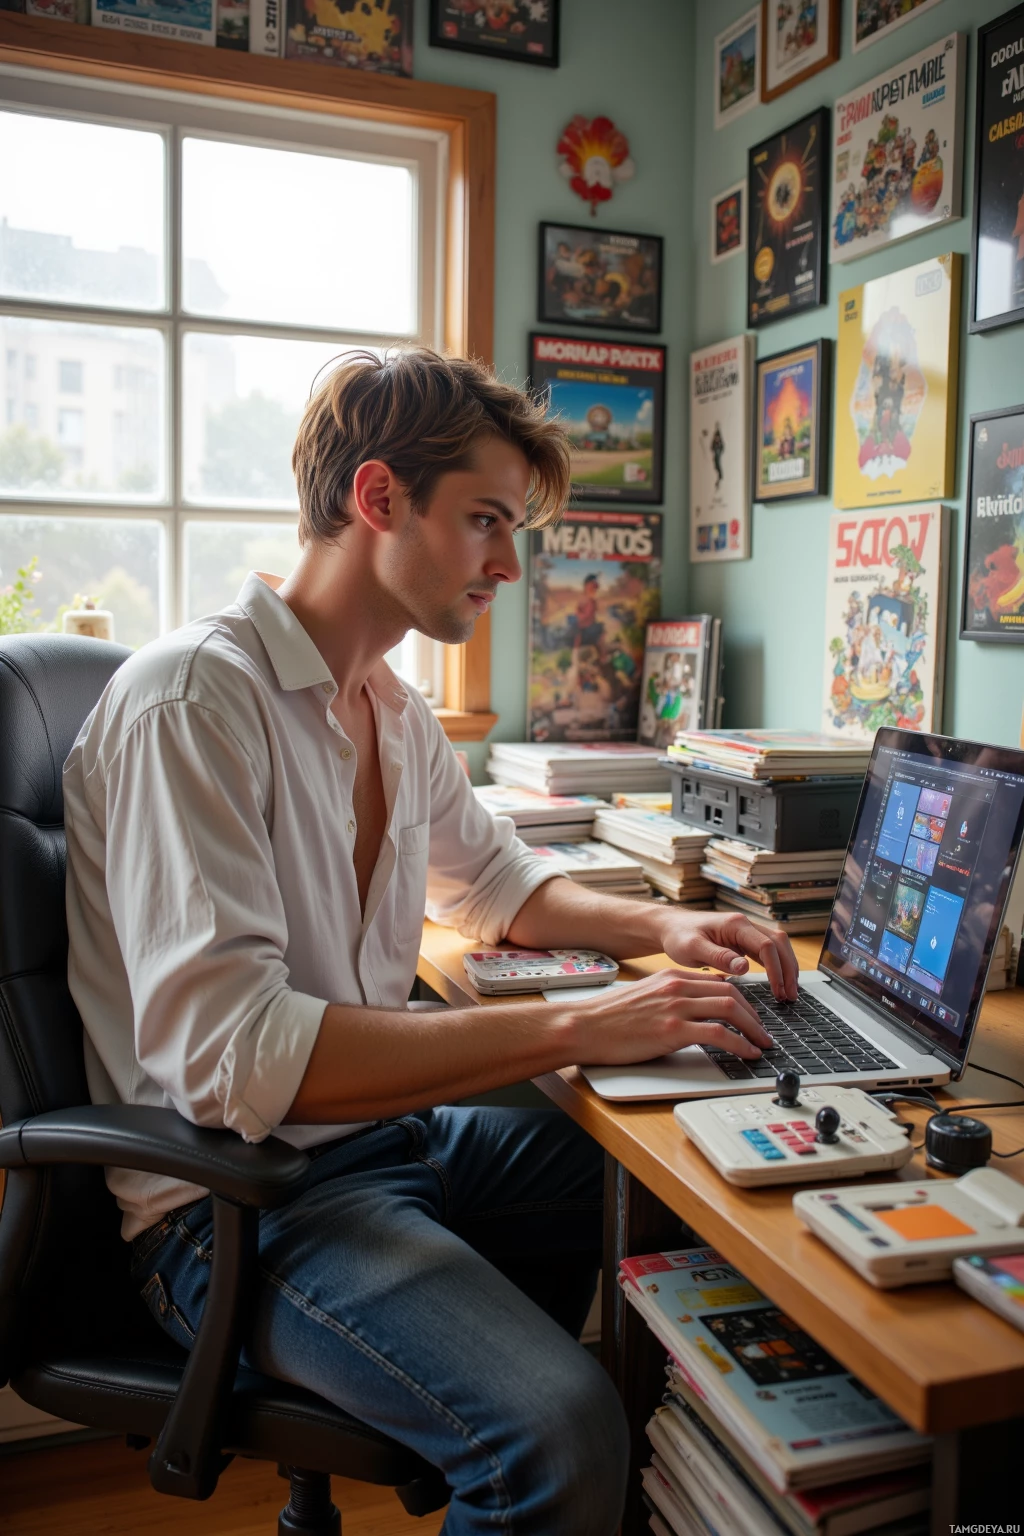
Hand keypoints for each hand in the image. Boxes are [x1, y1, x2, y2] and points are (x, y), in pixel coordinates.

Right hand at [568, 970, 774, 1066]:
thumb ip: (670, 997)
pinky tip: (747, 1054)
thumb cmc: (608, 1018)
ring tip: (762, 1044)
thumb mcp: (644, 996)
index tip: (751, 1016)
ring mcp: (676, 1006)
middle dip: (755, 1015)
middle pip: (732, 992)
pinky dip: (740, 1044)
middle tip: (763, 1032)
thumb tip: (694, 1011)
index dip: (742, 1000)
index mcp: (671, 977)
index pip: (719, 982)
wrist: (584, 1026)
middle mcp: (677, 986)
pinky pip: (720, 1034)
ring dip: (754, 1029)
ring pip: (732, 1009)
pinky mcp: (673, 1029)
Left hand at [656, 909, 798, 1001]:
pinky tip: (779, 983)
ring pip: (778, 946)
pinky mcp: (744, 941)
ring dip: (787, 968)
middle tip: (791, 996)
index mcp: (735, 925)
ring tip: (789, 993)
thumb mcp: (693, 948)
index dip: (776, 969)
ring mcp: (746, 932)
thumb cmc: (678, 936)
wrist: (670, 927)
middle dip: (788, 970)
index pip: (766, 945)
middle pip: (779, 943)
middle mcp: (744, 925)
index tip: (778, 991)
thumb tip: (744, 967)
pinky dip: (777, 966)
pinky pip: (768, 951)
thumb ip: (718, 956)